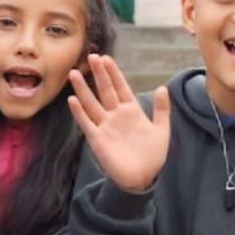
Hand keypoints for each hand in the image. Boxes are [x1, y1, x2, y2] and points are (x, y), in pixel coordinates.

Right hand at [68, 54, 170, 192]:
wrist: (144, 178)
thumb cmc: (153, 155)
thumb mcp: (162, 129)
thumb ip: (162, 109)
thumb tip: (162, 87)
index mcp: (132, 111)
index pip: (121, 88)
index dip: (114, 74)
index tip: (107, 58)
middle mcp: (116, 116)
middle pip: (105, 91)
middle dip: (99, 74)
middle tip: (92, 57)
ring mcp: (105, 127)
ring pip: (92, 104)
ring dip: (83, 89)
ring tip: (75, 73)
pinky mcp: (98, 140)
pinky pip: (87, 123)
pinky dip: (79, 112)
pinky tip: (72, 100)